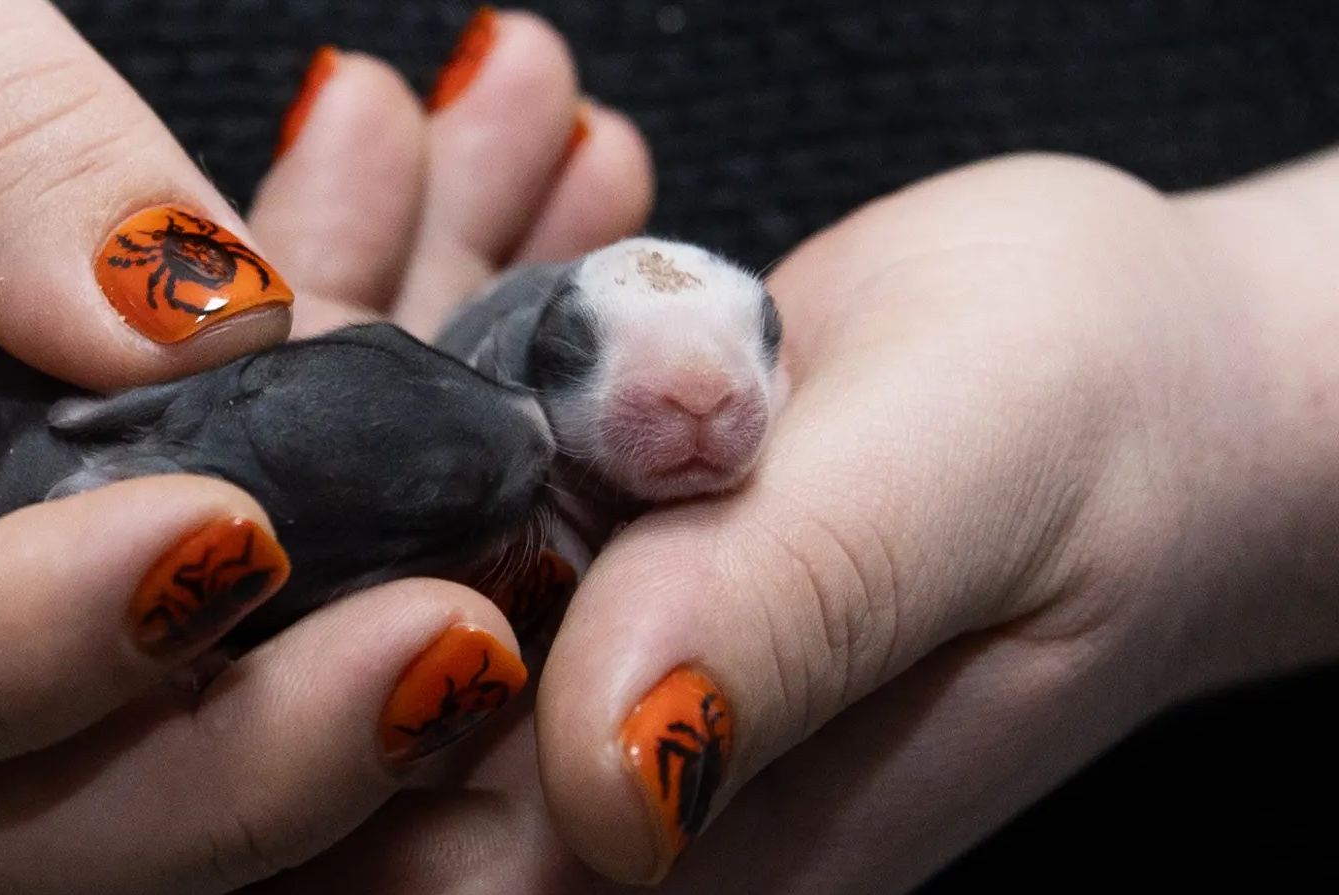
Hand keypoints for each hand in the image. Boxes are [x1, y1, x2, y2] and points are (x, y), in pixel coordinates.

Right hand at [0, 2, 529, 891]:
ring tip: (523, 573)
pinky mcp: (25, 628)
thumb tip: (199, 321)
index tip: (228, 537)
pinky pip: (195, 681)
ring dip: (340, 715)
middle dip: (230, 774)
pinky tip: (493, 447)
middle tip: (461, 639)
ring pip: (115, 795)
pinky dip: (364, 599)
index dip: (4, 654)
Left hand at [230, 16, 1338, 887]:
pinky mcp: (542, 542)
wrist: (1148, 382)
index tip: (278, 384)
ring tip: (402, 109)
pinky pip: (430, 422)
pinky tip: (472, 137)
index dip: (284, 624)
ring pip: (360, 494)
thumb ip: (788, 627)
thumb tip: (609, 783)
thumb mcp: (962, 499)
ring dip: (370, 280)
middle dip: (324, 381)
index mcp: (673, 847)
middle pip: (327, 622)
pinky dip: (438, 265)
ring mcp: (546, 655)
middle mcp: (576, 780)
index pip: (380, 811)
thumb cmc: (1112, 440)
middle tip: (361, 149)